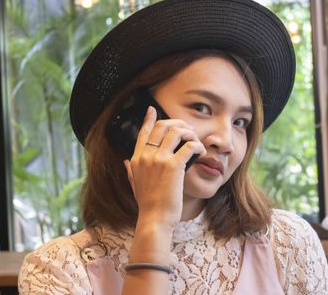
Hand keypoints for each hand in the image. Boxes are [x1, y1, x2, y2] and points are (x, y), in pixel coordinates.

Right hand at [124, 106, 205, 228]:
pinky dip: (198, 146)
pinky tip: (202, 153)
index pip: (143, 132)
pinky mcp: (173, 166)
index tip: (152, 109)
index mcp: (136, 159)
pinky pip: (190, 146)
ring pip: (177, 131)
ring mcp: (159, 159)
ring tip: (196, 142)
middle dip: (178, 124)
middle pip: (162, 126)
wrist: (154, 219)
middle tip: (188, 131)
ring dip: (190, 133)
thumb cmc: (148, 205)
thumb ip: (130, 171)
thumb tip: (125, 161)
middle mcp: (146, 156)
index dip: (149, 118)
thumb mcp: (134, 185)